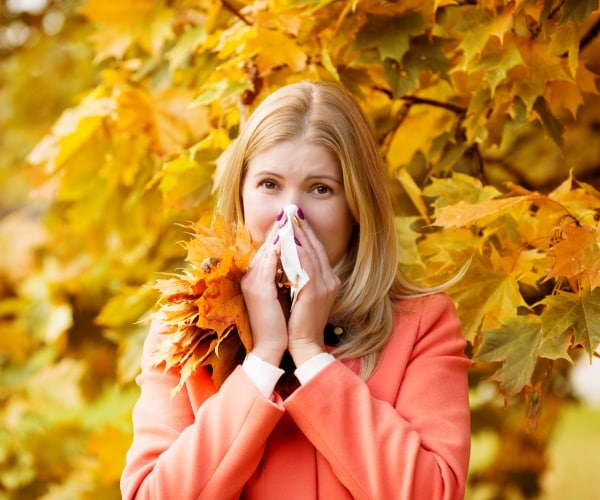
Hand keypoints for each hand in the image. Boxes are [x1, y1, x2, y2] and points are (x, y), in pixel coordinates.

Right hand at [241, 221, 287, 365]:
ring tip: (291, 218)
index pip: (269, 248)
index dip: (280, 233)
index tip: (292, 218)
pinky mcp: (258, 289)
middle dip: (281, 227)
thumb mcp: (283, 293)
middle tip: (291, 210)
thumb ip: (286, 275)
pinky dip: (279, 250)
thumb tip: (297, 259)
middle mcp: (251, 276)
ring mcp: (253, 281)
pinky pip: (269, 263)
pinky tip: (288, 238)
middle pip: (267, 245)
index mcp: (256, 276)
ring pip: (268, 250)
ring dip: (280, 233)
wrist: (273, 347)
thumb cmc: (281, 322)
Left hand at [286, 217, 339, 365]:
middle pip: (316, 247)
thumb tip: (287, 256)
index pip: (316, 250)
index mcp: (328, 280)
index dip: (306, 233)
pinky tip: (288, 240)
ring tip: (288, 219)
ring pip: (311, 253)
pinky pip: (305, 266)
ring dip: (298, 235)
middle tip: (292, 210)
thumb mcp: (301, 294)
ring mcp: (325, 285)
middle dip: (303, 227)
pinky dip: (297, 251)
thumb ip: (299, 275)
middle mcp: (330, 280)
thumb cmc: (298, 322)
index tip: (295, 217)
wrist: (303, 345)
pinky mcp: (314, 292)